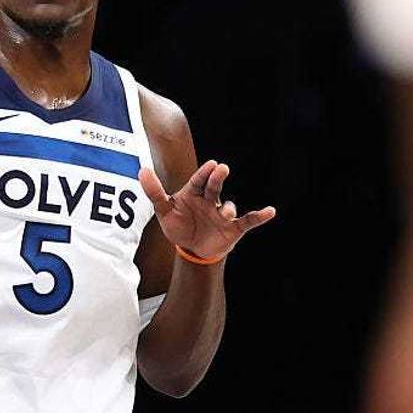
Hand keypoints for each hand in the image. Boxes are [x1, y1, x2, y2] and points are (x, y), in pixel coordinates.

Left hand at [138, 160, 275, 259]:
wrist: (190, 249)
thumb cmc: (179, 225)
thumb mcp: (164, 210)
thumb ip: (154, 192)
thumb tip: (142, 170)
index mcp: (194, 193)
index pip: (199, 180)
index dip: (204, 173)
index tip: (212, 164)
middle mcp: (210, 200)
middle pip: (214, 187)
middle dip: (217, 179)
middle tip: (221, 168)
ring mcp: (222, 214)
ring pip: (228, 206)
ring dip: (228, 208)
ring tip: (225, 212)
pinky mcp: (232, 228)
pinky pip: (248, 221)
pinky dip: (259, 216)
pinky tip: (270, 211)